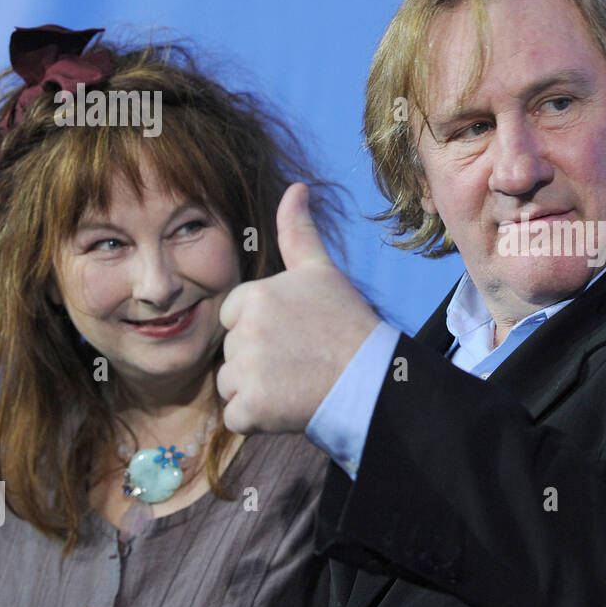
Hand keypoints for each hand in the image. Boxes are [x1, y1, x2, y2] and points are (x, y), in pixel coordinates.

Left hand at [217, 183, 380, 433]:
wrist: (374, 381)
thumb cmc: (349, 325)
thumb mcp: (321, 272)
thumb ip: (298, 231)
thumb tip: (296, 186)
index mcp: (254, 295)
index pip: (235, 317)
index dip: (264, 330)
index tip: (297, 336)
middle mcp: (243, 330)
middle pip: (232, 352)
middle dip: (260, 362)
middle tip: (302, 361)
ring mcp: (246, 371)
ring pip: (231, 385)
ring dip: (257, 392)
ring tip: (297, 384)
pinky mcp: (250, 409)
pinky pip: (236, 417)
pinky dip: (258, 420)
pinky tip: (289, 408)